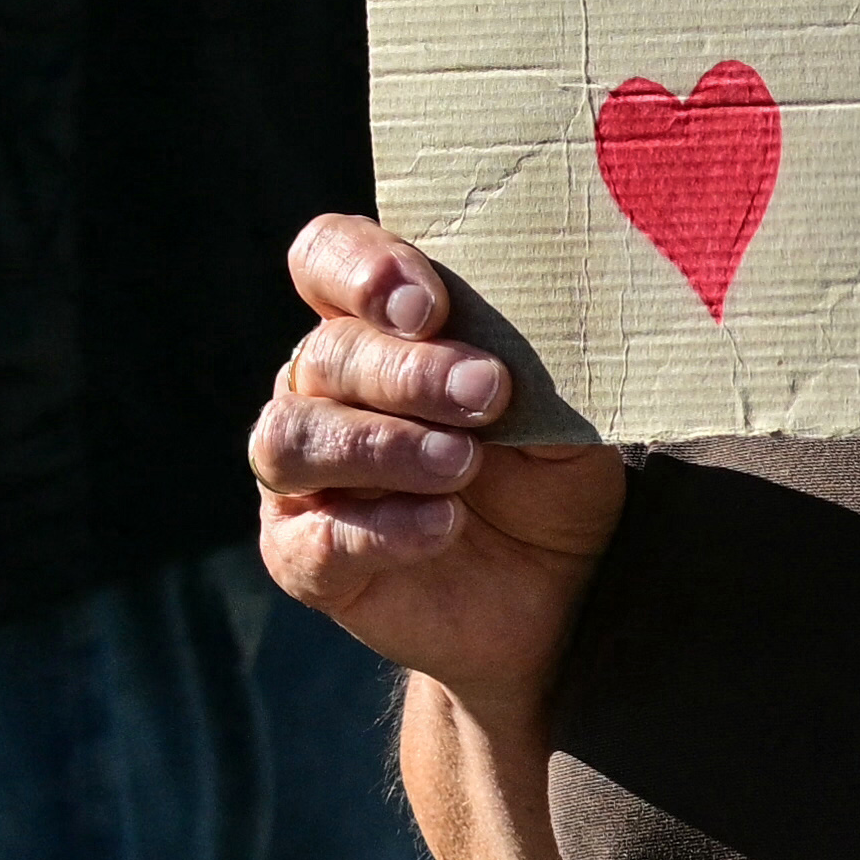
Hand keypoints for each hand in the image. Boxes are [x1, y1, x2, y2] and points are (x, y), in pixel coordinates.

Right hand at [252, 212, 631, 713]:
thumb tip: (521, 336)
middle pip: (326, 354)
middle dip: (406, 371)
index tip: (428, 304)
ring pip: (294, 438)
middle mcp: (324, 392)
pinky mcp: (304, 558)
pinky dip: (381, 527)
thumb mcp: (566, 416)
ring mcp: (304, 477)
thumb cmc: (550, 482)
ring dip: (382, 445)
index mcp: (378, 331)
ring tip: (462, 465)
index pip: (327, 262)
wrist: (559, 598)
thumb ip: (534, 367)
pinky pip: (315, 537)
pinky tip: (444, 525)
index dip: (360, 269)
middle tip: (486, 392)